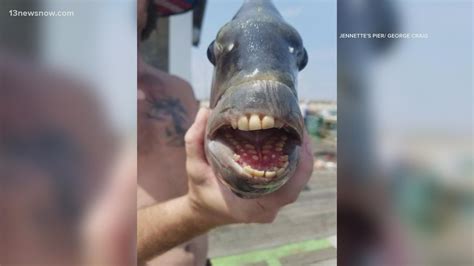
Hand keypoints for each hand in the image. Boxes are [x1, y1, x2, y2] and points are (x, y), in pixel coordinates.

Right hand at [184, 108, 313, 224]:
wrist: (205, 208)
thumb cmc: (201, 190)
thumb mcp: (194, 167)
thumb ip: (195, 140)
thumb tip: (205, 110)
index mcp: (253, 208)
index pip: (289, 192)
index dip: (301, 166)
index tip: (301, 139)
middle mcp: (269, 207)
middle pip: (298, 181)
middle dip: (303, 151)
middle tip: (298, 123)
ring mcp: (274, 200)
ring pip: (297, 177)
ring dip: (300, 151)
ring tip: (297, 125)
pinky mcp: (275, 191)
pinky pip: (292, 175)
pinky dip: (295, 155)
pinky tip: (292, 135)